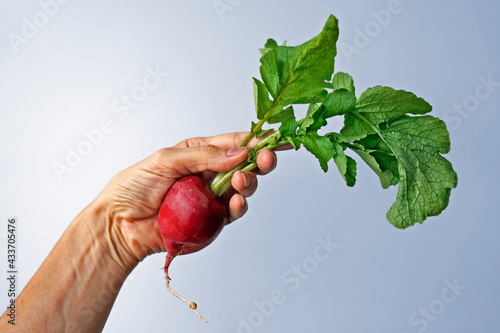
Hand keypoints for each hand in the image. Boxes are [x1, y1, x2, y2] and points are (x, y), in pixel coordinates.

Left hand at [85, 132, 277, 269]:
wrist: (118, 224)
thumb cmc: (134, 187)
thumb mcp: (166, 160)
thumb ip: (204, 156)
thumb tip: (238, 151)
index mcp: (198, 153)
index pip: (233, 143)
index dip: (256, 140)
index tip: (276, 138)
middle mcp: (208, 174)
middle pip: (244, 165)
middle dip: (259, 160)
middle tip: (266, 159)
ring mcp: (210, 198)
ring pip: (241, 188)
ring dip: (248, 183)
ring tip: (243, 181)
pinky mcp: (210, 220)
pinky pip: (231, 212)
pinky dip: (238, 206)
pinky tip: (236, 201)